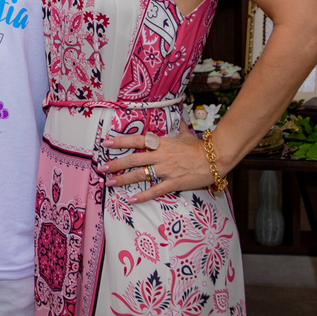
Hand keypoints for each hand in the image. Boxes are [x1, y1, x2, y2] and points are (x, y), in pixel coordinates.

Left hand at [99, 122, 215, 203]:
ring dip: (123, 180)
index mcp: (161, 143)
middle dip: (116, 164)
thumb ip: (178, 127)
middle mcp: (160, 156)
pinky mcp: (173, 183)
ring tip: (110, 183)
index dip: (120, 141)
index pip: (137, 141)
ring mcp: (165, 170)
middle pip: (133, 160)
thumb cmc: (199, 146)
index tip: (106, 142)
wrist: (215, 158)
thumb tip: (178, 116)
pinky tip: (131, 199)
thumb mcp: (185, 133)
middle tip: (102, 168)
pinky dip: (142, 196)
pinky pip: (155, 190)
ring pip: (139, 175)